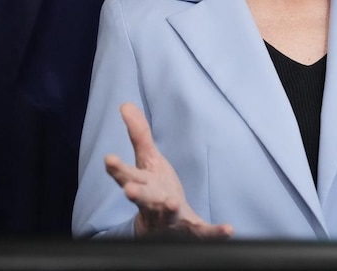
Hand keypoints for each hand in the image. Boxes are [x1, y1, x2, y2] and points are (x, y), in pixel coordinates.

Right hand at [104, 102, 233, 237]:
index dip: (117, 168)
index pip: (126, 175)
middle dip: (136, 194)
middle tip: (129, 191)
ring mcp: (170, 217)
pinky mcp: (189, 228)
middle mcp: (152, 203)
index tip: (108, 159)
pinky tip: (228, 229)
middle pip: (142, 198)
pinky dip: (214, 232)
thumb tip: (125, 104)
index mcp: (142, 184)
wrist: (161, 230)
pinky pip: (202, 231)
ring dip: (169, 208)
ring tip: (172, 202)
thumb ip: (139, 135)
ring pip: (167, 213)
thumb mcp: (148, 160)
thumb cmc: (153, 189)